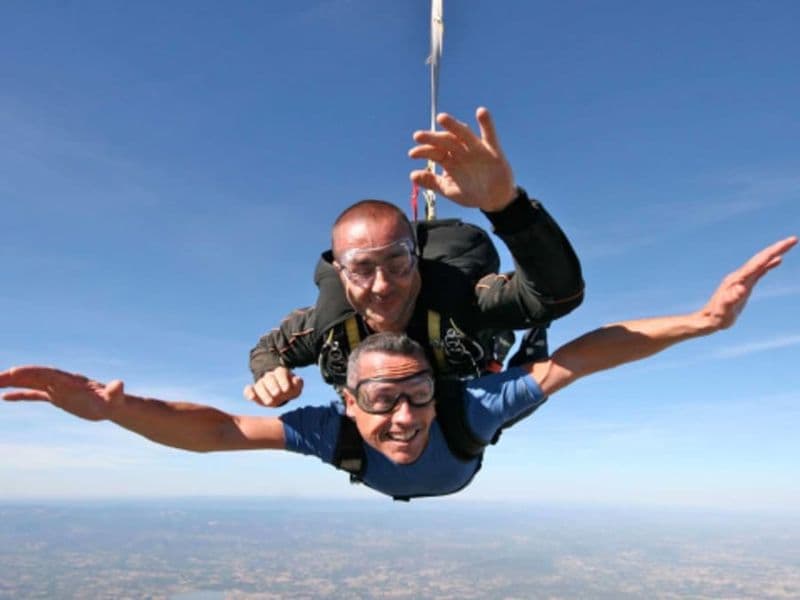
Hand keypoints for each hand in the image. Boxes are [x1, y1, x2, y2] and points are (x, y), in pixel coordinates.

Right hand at [1, 366, 122, 420]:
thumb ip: (115, 391)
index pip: (48, 373)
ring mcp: (57, 389)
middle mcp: (61, 382)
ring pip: (30, 383)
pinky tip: (4, 397)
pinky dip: (20, 395)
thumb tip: (120, 385)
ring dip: (12, 383)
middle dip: (14, 376)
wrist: (113, 404)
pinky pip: (34, 395)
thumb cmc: (114, 402)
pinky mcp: (56, 397)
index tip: (14, 371)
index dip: (31, 371)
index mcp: (71, 380)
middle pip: (34, 375)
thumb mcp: (115, 398)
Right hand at [243, 367, 303, 407]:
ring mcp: (261, 384)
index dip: (283, 380)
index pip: (280, 372)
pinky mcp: (254, 391)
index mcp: (281, 373)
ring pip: (259, 384)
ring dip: (263, 392)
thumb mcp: (296, 388)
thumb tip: (296, 380)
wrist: (280, 394)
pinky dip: (249, 393)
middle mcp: (270, 377)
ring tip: (269, 402)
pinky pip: (248, 390)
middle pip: (269, 377)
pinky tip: (251, 396)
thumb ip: (298, 384)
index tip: (286, 389)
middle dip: (273, 386)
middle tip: (277, 394)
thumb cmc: (289, 390)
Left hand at [409, 106, 516, 211]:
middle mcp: (461, 151)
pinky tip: (481, 112)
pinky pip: (490, 135)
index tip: (412, 154)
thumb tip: (412, 175)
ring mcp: (476, 149)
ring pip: (463, 134)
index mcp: (449, 160)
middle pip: (446, 141)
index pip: (434, 152)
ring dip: (453, 125)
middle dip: (432, 138)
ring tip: (441, 118)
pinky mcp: (492, 150)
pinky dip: (487, 123)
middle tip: (418, 136)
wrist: (494, 200)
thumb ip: (432, 182)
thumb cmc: (471, 193)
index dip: (423, 151)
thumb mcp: (449, 190)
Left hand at [699, 236, 796, 330]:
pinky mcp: (743, 284)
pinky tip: (777, 261)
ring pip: (760, 262)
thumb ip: (730, 299)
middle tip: (793, 239)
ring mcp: (741, 279)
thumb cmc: (716, 317)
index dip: (774, 251)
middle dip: (777, 248)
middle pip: (761, 258)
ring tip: (788, 245)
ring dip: (774, 253)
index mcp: (738, 279)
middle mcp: (740, 276)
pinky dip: (769, 264)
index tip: (788, 243)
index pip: (759, 261)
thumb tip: (741, 289)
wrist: (708, 320)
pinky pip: (759, 270)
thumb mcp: (724, 309)